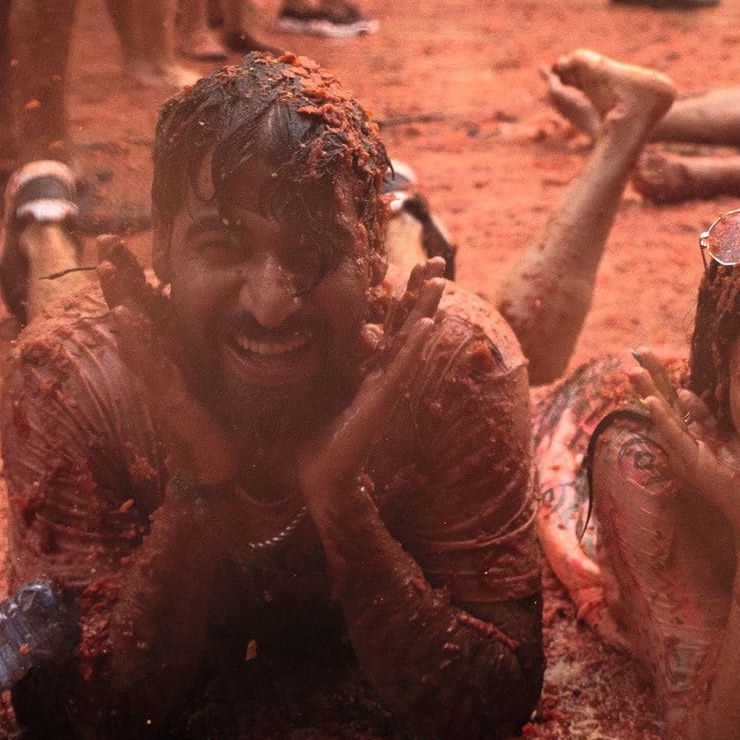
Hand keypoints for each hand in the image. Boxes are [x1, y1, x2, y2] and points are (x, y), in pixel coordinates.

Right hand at [96, 236, 236, 484]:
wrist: (237, 473)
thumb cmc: (237, 425)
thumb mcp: (242, 372)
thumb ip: (249, 342)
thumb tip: (280, 304)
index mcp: (181, 350)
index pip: (156, 303)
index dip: (141, 272)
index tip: (130, 240)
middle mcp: (167, 361)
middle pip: (137, 308)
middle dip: (120, 275)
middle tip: (104, 239)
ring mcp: (163, 381)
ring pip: (136, 333)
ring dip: (119, 298)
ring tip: (105, 267)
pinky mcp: (170, 403)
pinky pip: (149, 366)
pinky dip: (136, 341)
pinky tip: (124, 316)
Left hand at [298, 258, 446, 508]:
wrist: (324, 477)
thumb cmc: (320, 439)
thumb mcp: (318, 392)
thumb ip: (321, 368)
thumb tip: (300, 342)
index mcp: (371, 370)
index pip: (390, 325)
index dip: (400, 296)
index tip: (409, 267)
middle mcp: (384, 375)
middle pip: (407, 325)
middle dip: (421, 293)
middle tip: (437, 261)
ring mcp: (386, 387)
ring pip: (411, 341)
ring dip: (426, 310)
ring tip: (440, 282)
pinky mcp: (382, 401)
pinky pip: (401, 368)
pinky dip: (414, 346)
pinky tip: (427, 324)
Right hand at [628, 350, 739, 537]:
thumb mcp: (726, 436)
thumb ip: (705, 415)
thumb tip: (684, 391)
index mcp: (692, 432)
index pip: (672, 397)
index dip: (659, 374)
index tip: (644, 351)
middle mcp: (685, 441)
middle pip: (664, 403)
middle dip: (649, 377)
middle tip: (633, 352)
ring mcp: (687, 453)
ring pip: (664, 418)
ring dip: (648, 393)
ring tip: (633, 371)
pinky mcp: (695, 464)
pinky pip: (677, 438)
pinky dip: (663, 419)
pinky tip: (652, 403)